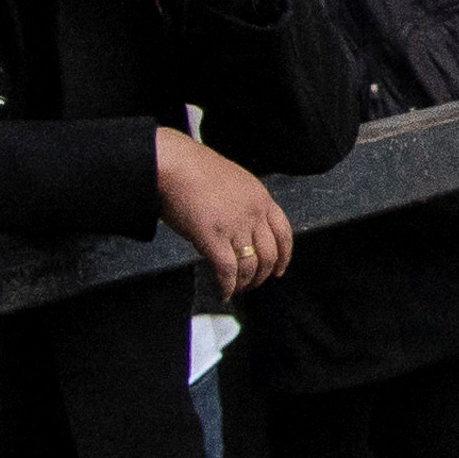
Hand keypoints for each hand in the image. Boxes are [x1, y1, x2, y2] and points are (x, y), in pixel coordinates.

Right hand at [153, 130, 296, 298]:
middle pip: (270, 254)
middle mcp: (253, 213)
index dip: (284, 256)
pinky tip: (224, 292)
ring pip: (250, 265)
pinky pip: (227, 270)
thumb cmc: (195, 171)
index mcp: (261, 198)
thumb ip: (243, 206)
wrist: (174, 164)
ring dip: (245, 283)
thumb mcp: (234, 184)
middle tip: (253, 284)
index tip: (279, 269)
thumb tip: (240, 231)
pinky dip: (228, 286)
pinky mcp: (213, 237)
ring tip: (236, 289)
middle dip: (262, 275)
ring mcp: (235, 226)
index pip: (284, 233)